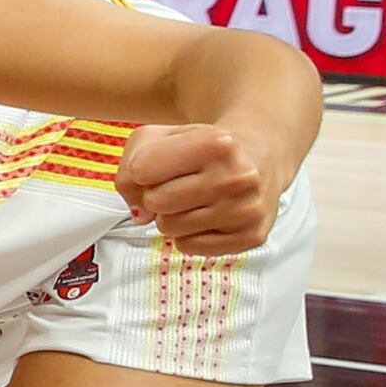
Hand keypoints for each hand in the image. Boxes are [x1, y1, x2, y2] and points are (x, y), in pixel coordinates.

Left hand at [117, 117, 293, 255]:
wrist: (257, 158)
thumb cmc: (204, 149)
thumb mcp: (159, 139)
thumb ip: (129, 170)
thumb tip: (140, 213)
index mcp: (218, 143)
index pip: (141, 170)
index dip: (142, 170)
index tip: (163, 164)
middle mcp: (238, 176)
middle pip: (155, 202)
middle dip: (157, 194)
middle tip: (180, 185)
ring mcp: (247, 209)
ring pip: (169, 228)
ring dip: (172, 216)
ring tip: (195, 199)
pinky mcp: (251, 236)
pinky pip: (190, 247)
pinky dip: (190, 235)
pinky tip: (207, 215)